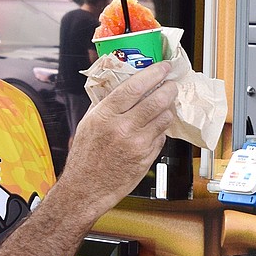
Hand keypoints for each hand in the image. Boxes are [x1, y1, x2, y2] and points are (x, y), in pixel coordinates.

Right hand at [60, 61, 175, 218]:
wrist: (85, 188)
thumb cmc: (84, 157)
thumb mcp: (88, 123)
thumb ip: (104, 102)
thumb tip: (118, 83)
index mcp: (105, 115)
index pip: (135, 87)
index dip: (153, 73)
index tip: (163, 67)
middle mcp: (123, 128)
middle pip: (156, 100)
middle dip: (168, 88)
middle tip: (170, 84)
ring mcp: (137, 144)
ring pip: (165, 118)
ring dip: (168, 108)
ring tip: (164, 105)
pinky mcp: (146, 158)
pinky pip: (162, 136)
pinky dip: (161, 129)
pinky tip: (154, 127)